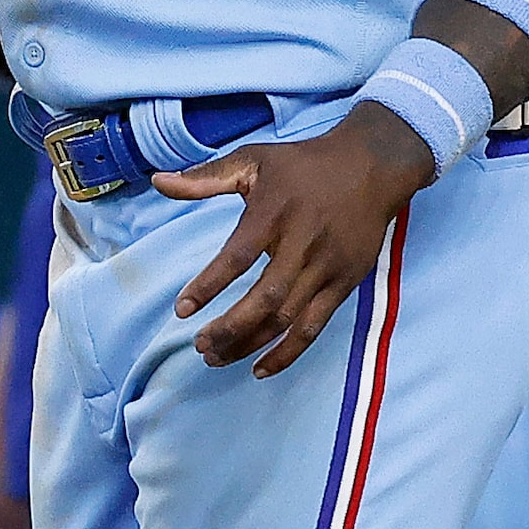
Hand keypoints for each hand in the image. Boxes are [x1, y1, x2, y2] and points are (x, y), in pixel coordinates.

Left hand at [153, 101, 437, 376]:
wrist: (371, 166)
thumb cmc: (303, 164)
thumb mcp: (252, 159)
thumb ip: (205, 177)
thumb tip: (157, 181)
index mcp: (273, 214)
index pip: (237, 257)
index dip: (208, 285)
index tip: (181, 309)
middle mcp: (302, 245)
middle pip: (266, 299)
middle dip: (231, 328)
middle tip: (200, 347)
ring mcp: (326, 268)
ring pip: (289, 319)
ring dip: (253, 344)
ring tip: (219, 359)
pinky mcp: (345, 283)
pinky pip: (315, 326)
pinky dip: (289, 351)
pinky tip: (262, 368)